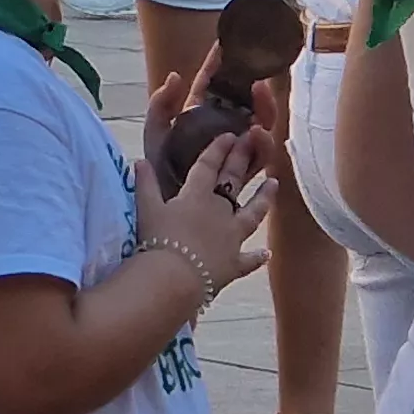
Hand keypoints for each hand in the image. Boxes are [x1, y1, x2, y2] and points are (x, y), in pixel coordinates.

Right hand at [136, 66, 275, 287]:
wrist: (174, 278)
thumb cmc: (157, 241)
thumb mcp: (145, 209)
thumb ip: (145, 185)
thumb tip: (139, 162)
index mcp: (196, 196)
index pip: (208, 166)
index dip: (218, 149)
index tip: (230, 135)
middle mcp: (219, 212)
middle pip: (232, 182)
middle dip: (241, 160)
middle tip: (252, 143)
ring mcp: (231, 238)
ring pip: (253, 214)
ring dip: (264, 199)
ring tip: (274, 184)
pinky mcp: (234, 264)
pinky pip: (249, 259)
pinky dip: (257, 257)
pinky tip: (266, 253)